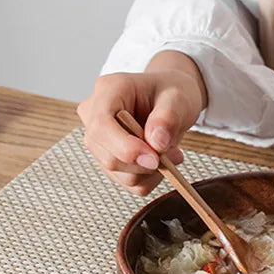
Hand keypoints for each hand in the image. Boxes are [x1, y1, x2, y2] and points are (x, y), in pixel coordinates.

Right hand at [77, 50, 207, 195]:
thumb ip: (167, 118)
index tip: (155, 159)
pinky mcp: (109, 160)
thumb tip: (157, 144)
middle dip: (143, 164)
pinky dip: (150, 178)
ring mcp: (99, 141)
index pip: (101, 126)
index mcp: (108, 90)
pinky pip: (129, 183)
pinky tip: (162, 162)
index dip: (126, 148)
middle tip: (174, 154)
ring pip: (118, 173)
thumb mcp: (178, 98)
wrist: (170, 101)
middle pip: (107, 156)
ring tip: (171, 153)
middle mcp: (95, 116)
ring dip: (150, 172)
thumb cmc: (170, 93)